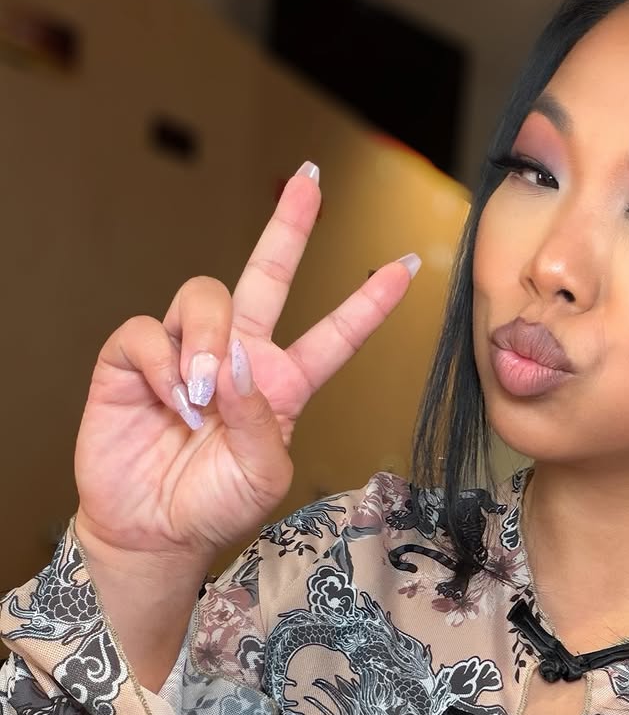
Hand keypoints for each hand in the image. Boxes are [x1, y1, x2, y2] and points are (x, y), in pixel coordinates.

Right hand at [73, 163, 419, 567]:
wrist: (152, 532)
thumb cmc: (214, 507)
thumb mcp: (263, 476)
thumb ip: (262, 419)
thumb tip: (236, 358)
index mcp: (284, 384)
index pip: (334, 334)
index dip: (369, 303)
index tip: (408, 266)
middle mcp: (239, 357)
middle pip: (268, 275)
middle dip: (288, 226)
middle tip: (309, 183)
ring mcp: (187, 352)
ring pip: (206, 296)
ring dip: (208, 342)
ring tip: (200, 398)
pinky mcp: (134, 359)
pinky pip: (149, 330)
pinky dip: (163, 366)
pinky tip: (170, 401)